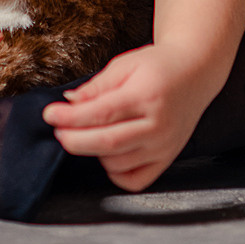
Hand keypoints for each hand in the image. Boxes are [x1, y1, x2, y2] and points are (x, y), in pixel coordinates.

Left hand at [41, 43, 216, 191]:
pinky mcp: (167, 159)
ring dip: (93, 153)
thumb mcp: (125, 64)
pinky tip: (108, 153)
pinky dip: (115, 172)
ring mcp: (164, 146)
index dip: (71, 117)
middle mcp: (158, 125)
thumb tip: (69, 102)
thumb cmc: (157, 65)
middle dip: (75, 140)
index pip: (101, 113)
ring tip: (86, 134)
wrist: (195, 73)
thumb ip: (97, 86)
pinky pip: (135, 180)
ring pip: (118, 163)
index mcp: (146, 96)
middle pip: (107, 143)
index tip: (50, 114)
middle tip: (58, 131)